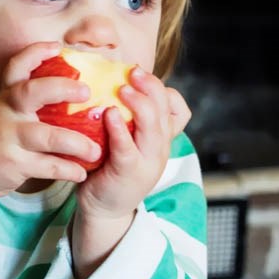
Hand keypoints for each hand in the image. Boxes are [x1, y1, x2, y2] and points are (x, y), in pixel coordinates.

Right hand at [0, 42, 101, 197]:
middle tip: (87, 92)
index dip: (35, 53)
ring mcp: (8, 138)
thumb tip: (77, 85)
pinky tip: (81, 173)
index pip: (16, 67)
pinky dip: (68, 170)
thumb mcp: (7, 113)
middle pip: (30, 92)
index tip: (57, 46)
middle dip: (61, 88)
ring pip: (47, 136)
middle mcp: (5, 112)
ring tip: (96, 151)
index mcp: (6, 96)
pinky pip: (47, 165)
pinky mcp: (13, 163)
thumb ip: (31, 101)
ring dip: (76, 143)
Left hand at [78, 67, 191, 218]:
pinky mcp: (129, 173)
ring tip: (123, 88)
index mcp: (160, 138)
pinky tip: (110, 114)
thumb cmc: (108, 167)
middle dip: (151, 87)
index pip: (176, 108)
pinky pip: (128, 148)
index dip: (162, 88)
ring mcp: (148, 161)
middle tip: (133, 71)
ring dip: (139, 104)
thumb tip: (103, 82)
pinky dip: (120, 129)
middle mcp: (159, 147)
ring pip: (153, 127)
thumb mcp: (124, 140)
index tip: (140, 72)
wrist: (104, 208)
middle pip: (165, 111)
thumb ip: (124, 118)